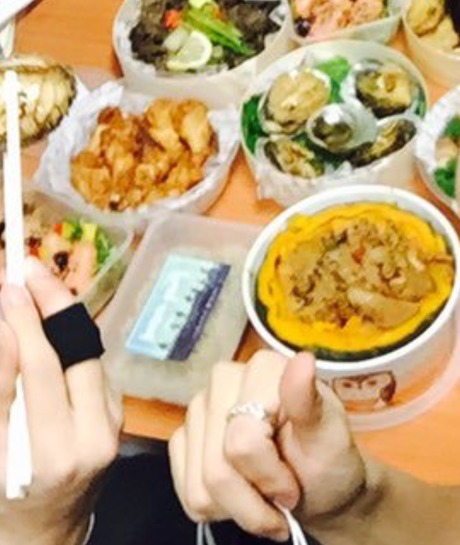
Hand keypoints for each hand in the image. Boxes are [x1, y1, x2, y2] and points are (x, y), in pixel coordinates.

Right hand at [0, 259, 121, 544]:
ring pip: (87, 352)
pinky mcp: (118, 417)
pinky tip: (52, 323)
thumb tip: (7, 327)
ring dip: (62, 314)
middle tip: (25, 270)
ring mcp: (109, 429)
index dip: (21, 321)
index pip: (34, 370)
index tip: (8, 286)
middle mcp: (87, 442)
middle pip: (68, 352)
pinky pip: (94, 365)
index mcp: (46, 455)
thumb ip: (0, 387)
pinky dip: (71, 340)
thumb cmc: (4, 488)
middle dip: (47, 304)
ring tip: (37, 286)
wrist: (44, 528)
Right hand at [169, 350, 365, 541]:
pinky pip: (187, 489)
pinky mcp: (185, 437)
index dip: (269, 477)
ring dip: (238, 507)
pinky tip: (244, 493)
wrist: (318, 489)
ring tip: (266, 497)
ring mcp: (200, 408)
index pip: (242, 441)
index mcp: (262, 369)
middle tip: (283, 496)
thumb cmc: (327, 462)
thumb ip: (308, 401)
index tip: (293, 486)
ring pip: (201, 484)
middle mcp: (224, 380)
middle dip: (253, 499)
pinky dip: (219, 507)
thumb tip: (302, 360)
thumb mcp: (329, 438)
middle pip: (218, 468)